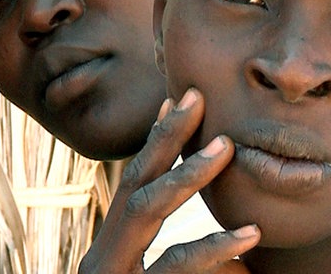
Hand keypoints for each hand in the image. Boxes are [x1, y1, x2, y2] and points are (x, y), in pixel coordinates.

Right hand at [78, 88, 260, 273]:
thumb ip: (186, 265)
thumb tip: (240, 244)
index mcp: (114, 251)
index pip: (132, 187)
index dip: (153, 143)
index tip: (174, 103)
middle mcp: (106, 256)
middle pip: (134, 183)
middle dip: (165, 138)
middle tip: (196, 99)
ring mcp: (114, 270)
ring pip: (147, 209)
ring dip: (187, 174)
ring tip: (226, 146)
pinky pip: (175, 263)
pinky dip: (212, 248)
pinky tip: (248, 234)